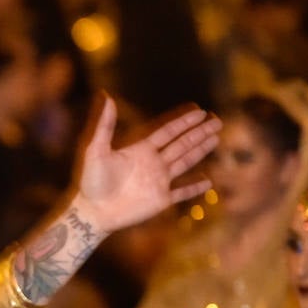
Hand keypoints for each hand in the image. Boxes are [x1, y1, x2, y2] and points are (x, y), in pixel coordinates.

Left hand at [73, 96, 220, 233]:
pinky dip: (194, 187)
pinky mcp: (160, 200)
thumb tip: (106, 95)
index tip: (200, 111)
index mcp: (140, 150)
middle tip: (217, 121)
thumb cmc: (91, 181)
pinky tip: (208, 181)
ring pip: (185, 162)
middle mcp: (153, 164)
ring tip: (215, 139)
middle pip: (181, 144)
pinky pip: (182, 192)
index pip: (168, 132)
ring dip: (200, 151)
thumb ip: (104, 125)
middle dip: (199, 133)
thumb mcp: (95, 149)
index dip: (184, 122)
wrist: (92, 211)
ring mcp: (158, 182)